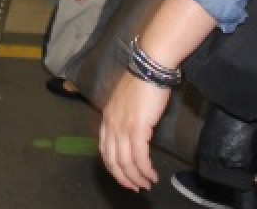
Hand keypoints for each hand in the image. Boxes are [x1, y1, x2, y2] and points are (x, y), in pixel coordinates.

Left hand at [99, 72, 169, 191]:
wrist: (150, 68)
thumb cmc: (142, 82)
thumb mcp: (126, 101)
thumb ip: (124, 117)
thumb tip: (133, 132)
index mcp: (107, 117)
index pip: (104, 149)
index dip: (113, 166)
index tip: (123, 176)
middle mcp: (111, 124)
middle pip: (112, 160)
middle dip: (123, 177)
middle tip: (135, 187)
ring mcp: (122, 126)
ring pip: (126, 162)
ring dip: (136, 177)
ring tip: (147, 184)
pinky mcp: (137, 128)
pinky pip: (139, 157)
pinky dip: (145, 169)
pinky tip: (152, 175)